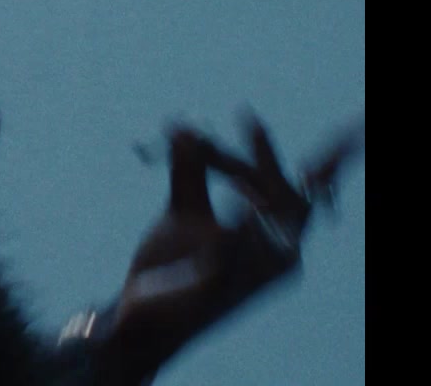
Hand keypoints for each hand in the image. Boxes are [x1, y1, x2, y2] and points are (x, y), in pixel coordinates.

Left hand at [103, 111, 363, 376]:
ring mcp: (250, 276)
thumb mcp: (182, 210)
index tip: (246, 114)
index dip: (272, 152)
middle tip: (245, 120)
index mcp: (270, 241)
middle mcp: (274, 261)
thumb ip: (188, 170)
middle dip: (265, 158)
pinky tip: (224, 191)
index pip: (287, 189)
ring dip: (241, 175)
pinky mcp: (218, 285)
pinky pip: (229, 244)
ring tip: (210, 146)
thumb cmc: (173, 266)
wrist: (144, 316)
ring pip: (264, 216)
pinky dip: (227, 215)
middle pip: (287, 199)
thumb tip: (184, 125)